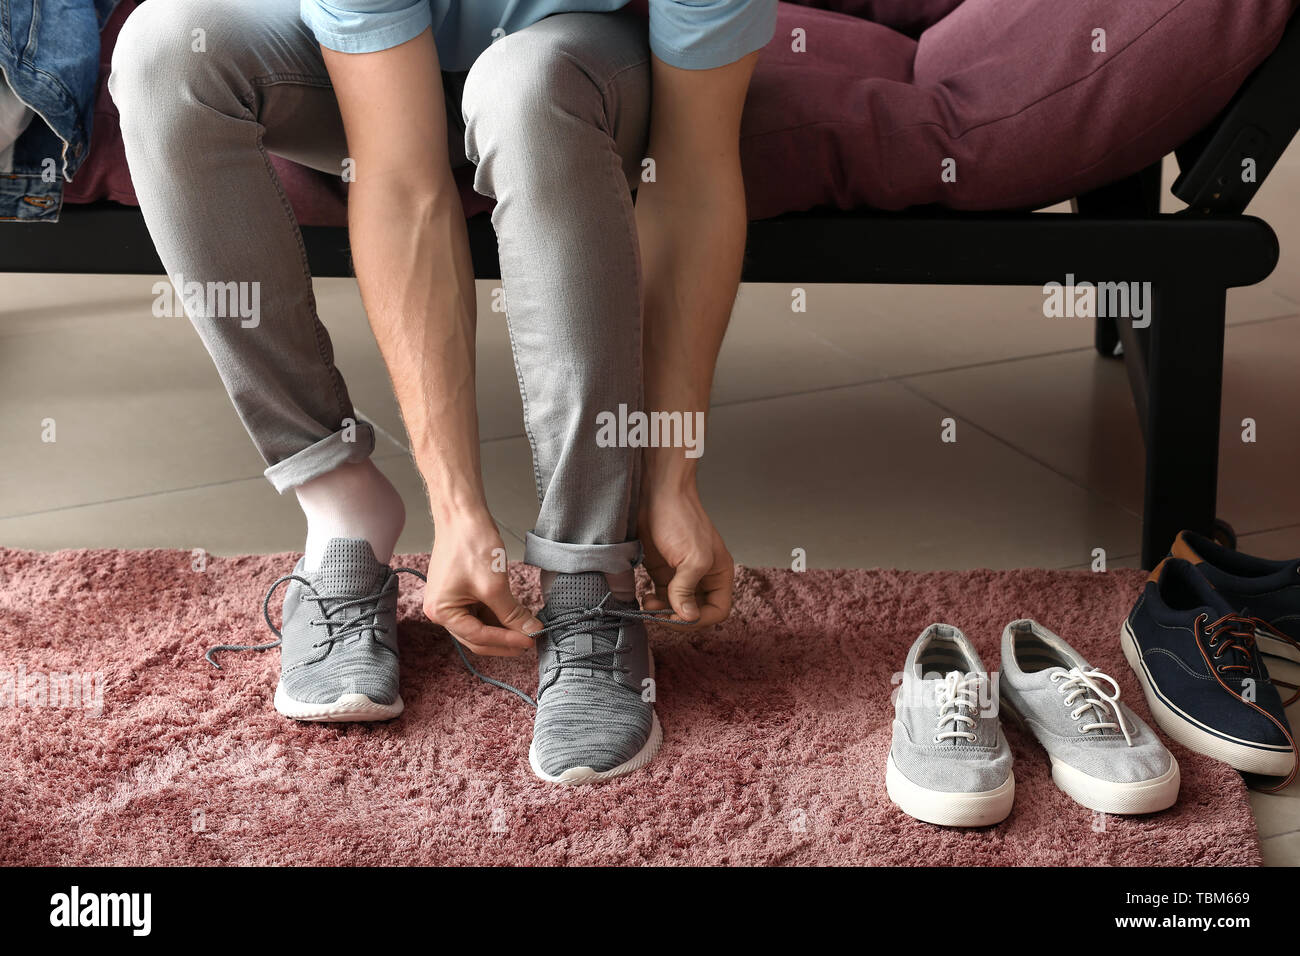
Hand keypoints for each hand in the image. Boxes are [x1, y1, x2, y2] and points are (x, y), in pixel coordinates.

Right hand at [423, 512, 540, 655]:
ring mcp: (450, 602)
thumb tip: (530, 631)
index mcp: (441, 612)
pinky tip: (516, 617)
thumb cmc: (470, 544)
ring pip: (480, 626)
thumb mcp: (494, 585)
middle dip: (505, 640)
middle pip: (477, 637)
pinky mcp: (460, 593)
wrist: (462, 514)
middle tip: (530, 641)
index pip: (478, 637)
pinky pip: (480, 612)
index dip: (507, 642)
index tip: (530, 641)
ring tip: (527, 630)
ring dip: (503, 630)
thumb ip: (512, 613)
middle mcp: (440, 611)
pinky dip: (498, 616)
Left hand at [638, 480, 733, 627]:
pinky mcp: (663, 572)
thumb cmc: (681, 519)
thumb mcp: (692, 557)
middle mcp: (703, 578)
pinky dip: (653, 604)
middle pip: (696, 612)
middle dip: (678, 617)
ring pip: (676, 608)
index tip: (679, 617)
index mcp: (719, 575)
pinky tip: (644, 598)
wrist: (657, 494)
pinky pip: (662, 598)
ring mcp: (682, 576)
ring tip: (648, 604)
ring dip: (663, 612)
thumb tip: (688, 617)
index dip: (700, 619)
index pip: (718, 611)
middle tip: (659, 614)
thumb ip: (688, 589)